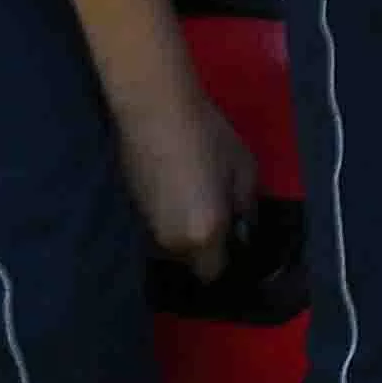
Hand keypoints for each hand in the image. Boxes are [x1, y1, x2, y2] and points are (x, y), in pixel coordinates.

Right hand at [122, 93, 261, 272]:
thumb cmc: (207, 136)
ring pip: (174, 244)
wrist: (156, 111)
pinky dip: (170, 216)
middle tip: (218, 214)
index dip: (226, 257)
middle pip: (192, 261)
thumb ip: (247, 205)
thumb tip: (244, 223)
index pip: (214, 272)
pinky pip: (160, 226)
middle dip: (206, 245)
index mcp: (204, 235)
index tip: (234, 236)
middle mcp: (174, 242)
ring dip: (186, 231)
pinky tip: (177, 188)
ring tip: (196, 197)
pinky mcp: (134, 209)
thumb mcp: (244, 168)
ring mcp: (149, 227)